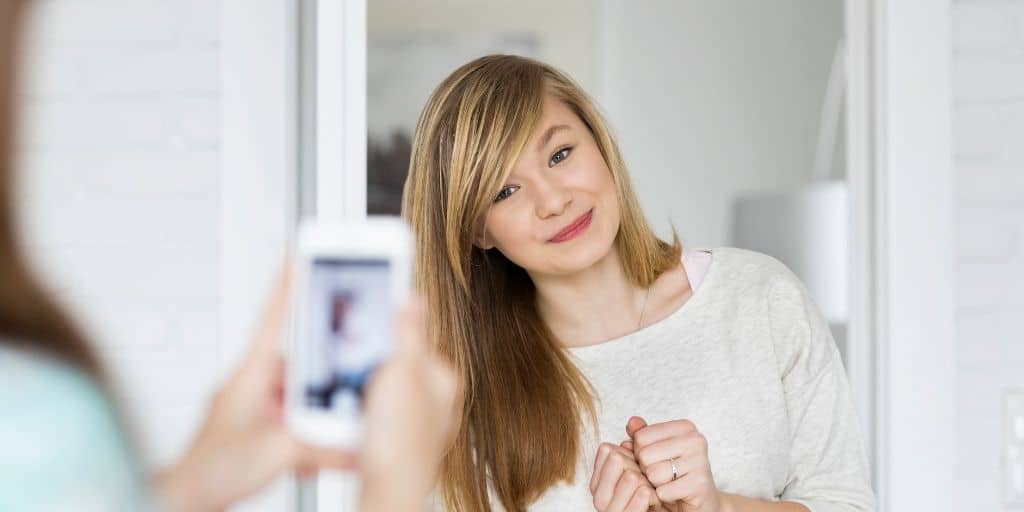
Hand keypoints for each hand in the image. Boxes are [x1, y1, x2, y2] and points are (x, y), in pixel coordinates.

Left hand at [155, 267, 353, 511]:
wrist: (186, 499)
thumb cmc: (210, 470)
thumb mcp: (280, 452)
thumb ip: (323, 445)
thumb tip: (356, 444)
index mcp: (250, 374)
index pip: (274, 319)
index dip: (288, 287)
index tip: (299, 258)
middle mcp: (251, 384)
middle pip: (300, 364)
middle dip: (323, 379)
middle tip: (341, 386)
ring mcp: (253, 406)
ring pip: (298, 396)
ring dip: (314, 415)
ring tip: (324, 436)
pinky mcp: (256, 428)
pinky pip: (291, 420)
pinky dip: (306, 435)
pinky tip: (314, 455)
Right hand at [359, 297, 459, 510]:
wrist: (389, 490)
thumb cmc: (401, 440)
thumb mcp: (402, 369)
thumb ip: (408, 331)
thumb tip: (415, 298)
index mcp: (445, 381)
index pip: (415, 343)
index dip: (386, 340)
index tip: (368, 338)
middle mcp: (438, 404)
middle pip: (397, 369)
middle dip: (374, 369)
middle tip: (358, 376)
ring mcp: (420, 427)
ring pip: (384, 396)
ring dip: (365, 396)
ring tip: (356, 404)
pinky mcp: (399, 446)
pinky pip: (376, 421)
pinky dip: (363, 420)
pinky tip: (355, 425)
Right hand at [590, 442, 661, 511]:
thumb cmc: (644, 499)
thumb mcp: (636, 471)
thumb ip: (633, 448)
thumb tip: (634, 421)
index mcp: (596, 484)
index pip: (607, 451)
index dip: (627, 454)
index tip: (635, 467)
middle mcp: (598, 498)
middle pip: (618, 460)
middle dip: (637, 467)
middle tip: (645, 481)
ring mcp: (611, 511)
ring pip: (632, 476)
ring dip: (648, 482)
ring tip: (650, 491)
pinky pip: (644, 493)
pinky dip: (655, 494)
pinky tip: (655, 501)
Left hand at [625, 416, 722, 511]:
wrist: (700, 501)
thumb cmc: (675, 473)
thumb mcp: (656, 451)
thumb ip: (641, 436)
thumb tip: (631, 422)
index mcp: (685, 427)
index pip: (641, 437)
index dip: (640, 453)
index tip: (656, 459)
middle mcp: (695, 440)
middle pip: (644, 455)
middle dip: (647, 469)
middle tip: (663, 474)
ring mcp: (700, 461)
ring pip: (653, 474)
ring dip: (655, 484)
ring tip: (669, 483)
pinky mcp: (699, 485)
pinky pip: (663, 492)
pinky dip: (664, 496)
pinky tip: (675, 494)